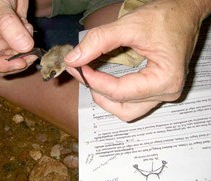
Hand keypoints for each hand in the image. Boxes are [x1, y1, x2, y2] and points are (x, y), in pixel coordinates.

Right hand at [0, 0, 34, 75]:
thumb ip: (9, 25)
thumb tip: (24, 48)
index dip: (1, 65)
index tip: (20, 63)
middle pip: (0, 66)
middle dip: (17, 62)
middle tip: (32, 54)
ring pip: (13, 62)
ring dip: (25, 53)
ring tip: (27, 29)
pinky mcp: (13, 44)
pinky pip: (22, 52)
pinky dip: (29, 44)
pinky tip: (27, 26)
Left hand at [65, 0, 205, 120]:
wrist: (184, 13)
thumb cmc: (166, 16)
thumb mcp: (130, 25)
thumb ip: (99, 41)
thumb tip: (73, 59)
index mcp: (165, 80)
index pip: (119, 91)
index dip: (94, 80)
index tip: (76, 67)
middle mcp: (166, 93)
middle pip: (121, 106)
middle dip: (97, 91)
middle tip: (80, 72)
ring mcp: (162, 94)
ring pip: (126, 110)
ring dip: (105, 97)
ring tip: (90, 78)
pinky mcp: (157, 90)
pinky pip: (131, 102)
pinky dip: (114, 94)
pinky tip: (103, 80)